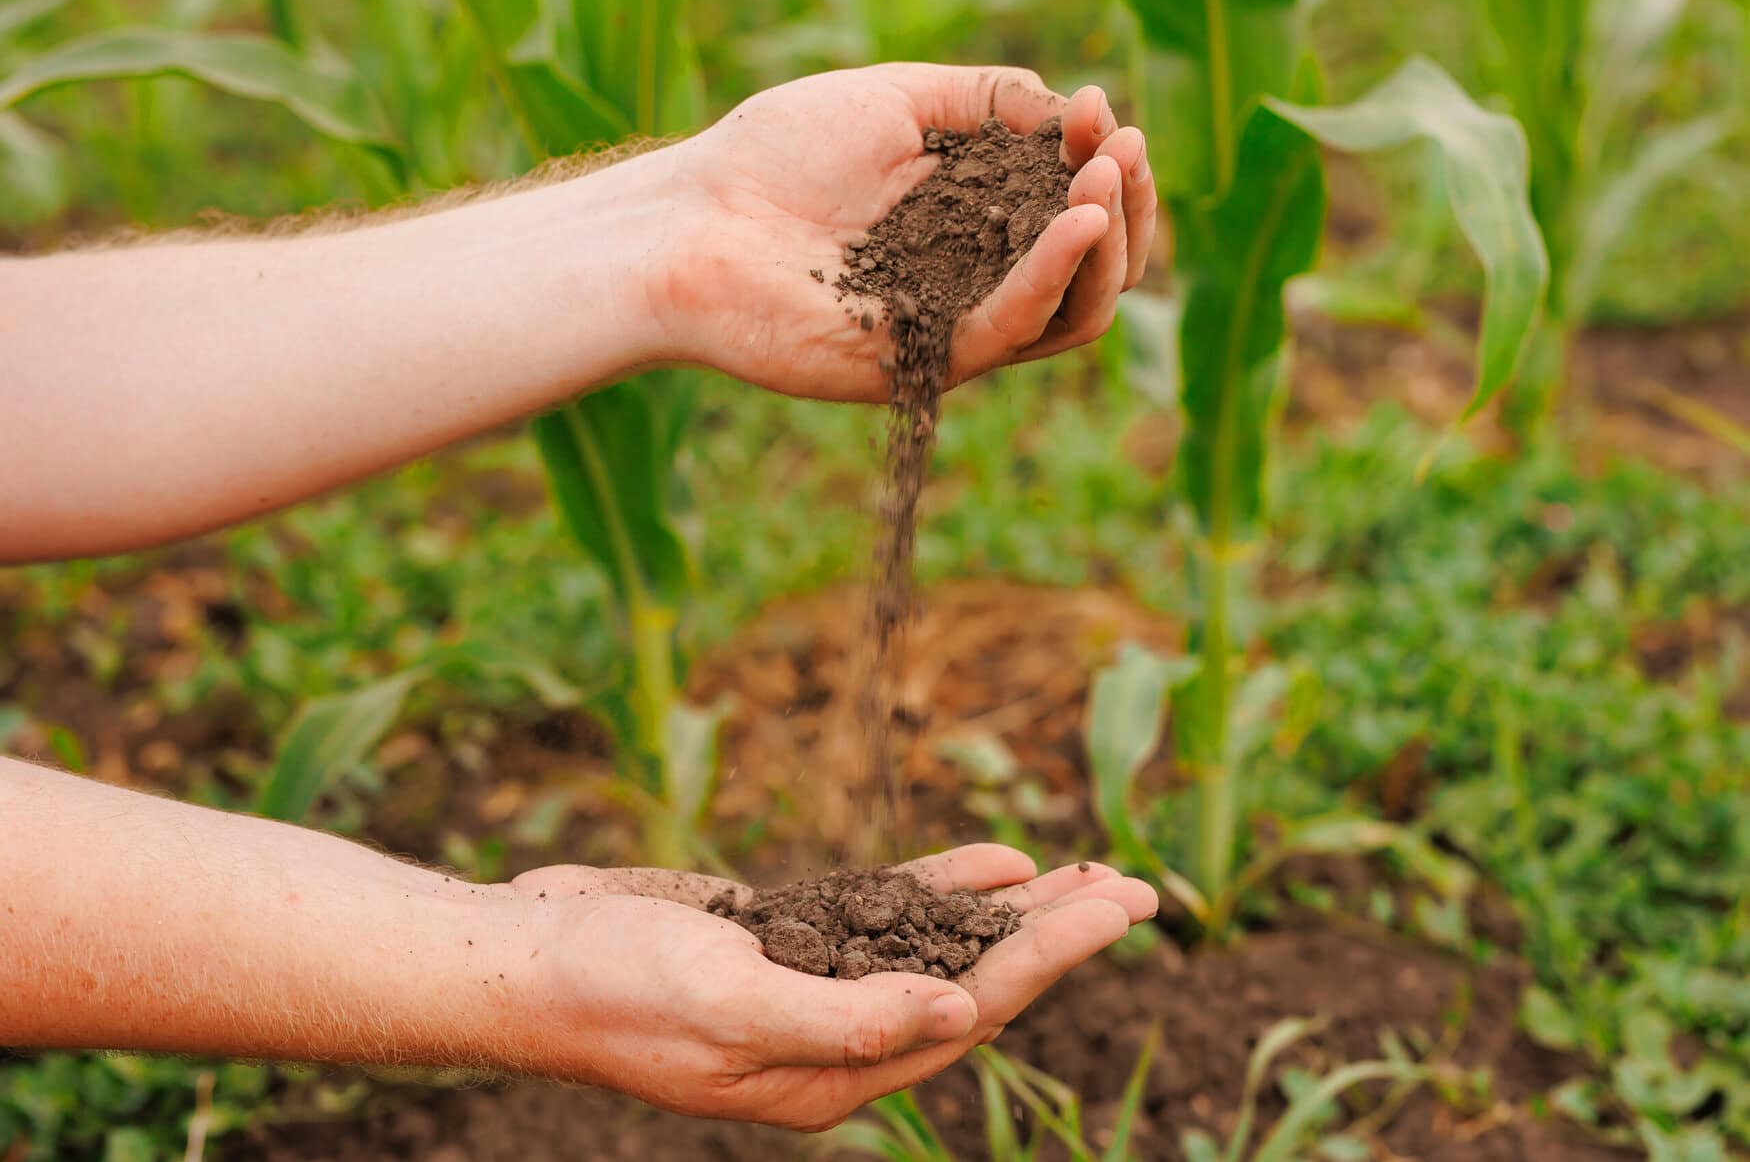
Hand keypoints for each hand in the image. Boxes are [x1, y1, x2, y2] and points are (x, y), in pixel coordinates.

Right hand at [507, 844, 1156, 1129]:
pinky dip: (943, 890)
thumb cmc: (614, 985)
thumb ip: (842, 1018)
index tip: (1117, 908)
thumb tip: (958, 1012)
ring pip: (941, 949)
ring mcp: (817, 990)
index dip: (1051, 959)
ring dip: (1015, 913)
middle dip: (1057, 937)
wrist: (528, 957)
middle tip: (1137, 889)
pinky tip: (996, 864)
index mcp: (832, 1078)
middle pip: (975, 984)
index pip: (971, 1013)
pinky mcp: (791, 942)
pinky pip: (887, 917)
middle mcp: (838, 1041)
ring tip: (1088, 872)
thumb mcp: (727, 1002)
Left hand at [654, 63, 1157, 401]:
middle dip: (1127, 205)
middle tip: (1123, 149)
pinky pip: (1011, 330)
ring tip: (1107, 179)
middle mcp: (974, 279)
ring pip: (1071, 312)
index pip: (1072, 205)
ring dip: (1107, 245)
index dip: (1100, 158)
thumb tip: (1068, 109)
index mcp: (972, 219)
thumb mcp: (893, 100)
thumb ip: (985, 100)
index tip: (1099, 110)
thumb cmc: (773, 156)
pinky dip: (1053, 274)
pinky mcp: (924, 365)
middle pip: (1092, 267)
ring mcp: (952, 327)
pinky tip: (1078, 221)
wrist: (690, 222)